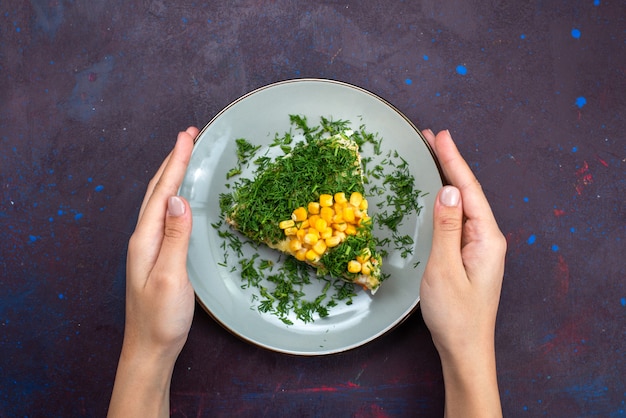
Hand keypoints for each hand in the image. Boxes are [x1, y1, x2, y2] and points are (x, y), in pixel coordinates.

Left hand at [108, 127, 197, 417]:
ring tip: (186, 155)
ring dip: (173, 175)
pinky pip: (167, 215)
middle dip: (173, 160)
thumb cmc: (161, 318)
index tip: (188, 137)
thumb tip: (179, 198)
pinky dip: (176, 196)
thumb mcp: (170, 277)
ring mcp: (150, 246)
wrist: (150, 348)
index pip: (162, 192)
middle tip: (189, 135)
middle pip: (158, 190)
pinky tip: (183, 195)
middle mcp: (144, 237)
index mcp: (145, 239)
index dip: (176, 163)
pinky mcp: (160, 255)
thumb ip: (174, 238)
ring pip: (161, 201)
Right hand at [420, 129, 505, 417]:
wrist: (464, 349)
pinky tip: (437, 195)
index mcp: (486, 238)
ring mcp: (478, 247)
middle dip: (450, 163)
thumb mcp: (444, 269)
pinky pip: (457, 220)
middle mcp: (486, 238)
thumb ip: (446, 227)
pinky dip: (445, 202)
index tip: (440, 136)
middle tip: (431, 138)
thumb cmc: (454, 314)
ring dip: (448, 180)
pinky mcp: (468, 256)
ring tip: (432, 157)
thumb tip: (447, 190)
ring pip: (462, 205)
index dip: (453, 161)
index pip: (468, 190)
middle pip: (468, 192)